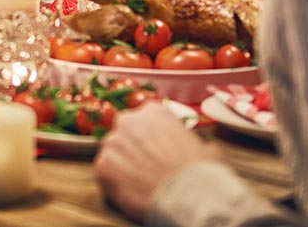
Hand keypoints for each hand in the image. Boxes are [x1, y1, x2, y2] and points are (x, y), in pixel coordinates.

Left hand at [95, 102, 217, 221]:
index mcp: (153, 111)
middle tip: (145, 166)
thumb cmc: (201, 172)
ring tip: (138, 182)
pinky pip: (104, 172)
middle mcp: (129, 120)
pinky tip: (130, 191)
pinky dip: (113, 182)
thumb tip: (199, 147)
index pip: (144, 120)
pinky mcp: (103, 165)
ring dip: (122, 164)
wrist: (189, 196)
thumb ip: (189, 141)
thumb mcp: (204, 147)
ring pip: (113, 152)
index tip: (155, 150)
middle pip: (125, 133)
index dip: (149, 137)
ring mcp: (113, 142)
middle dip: (132, 147)